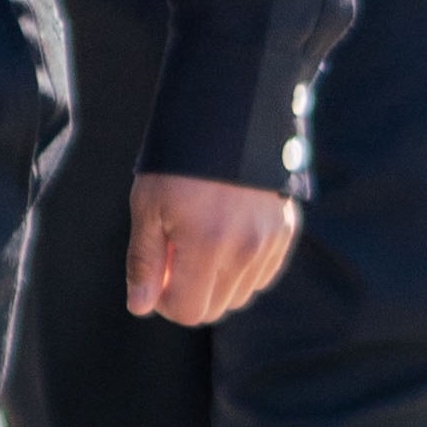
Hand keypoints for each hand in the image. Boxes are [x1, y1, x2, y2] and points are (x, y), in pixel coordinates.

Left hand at [131, 174, 301, 325]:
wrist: (228, 115)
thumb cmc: (179, 161)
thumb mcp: (148, 206)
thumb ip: (144, 261)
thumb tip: (141, 307)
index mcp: (207, 244)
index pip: (189, 311)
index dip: (166, 302)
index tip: (158, 276)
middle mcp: (245, 249)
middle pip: (216, 309)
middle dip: (190, 293)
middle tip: (175, 256)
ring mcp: (270, 241)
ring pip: (240, 295)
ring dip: (216, 282)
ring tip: (199, 242)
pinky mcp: (285, 230)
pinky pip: (262, 275)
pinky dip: (241, 269)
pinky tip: (225, 238)